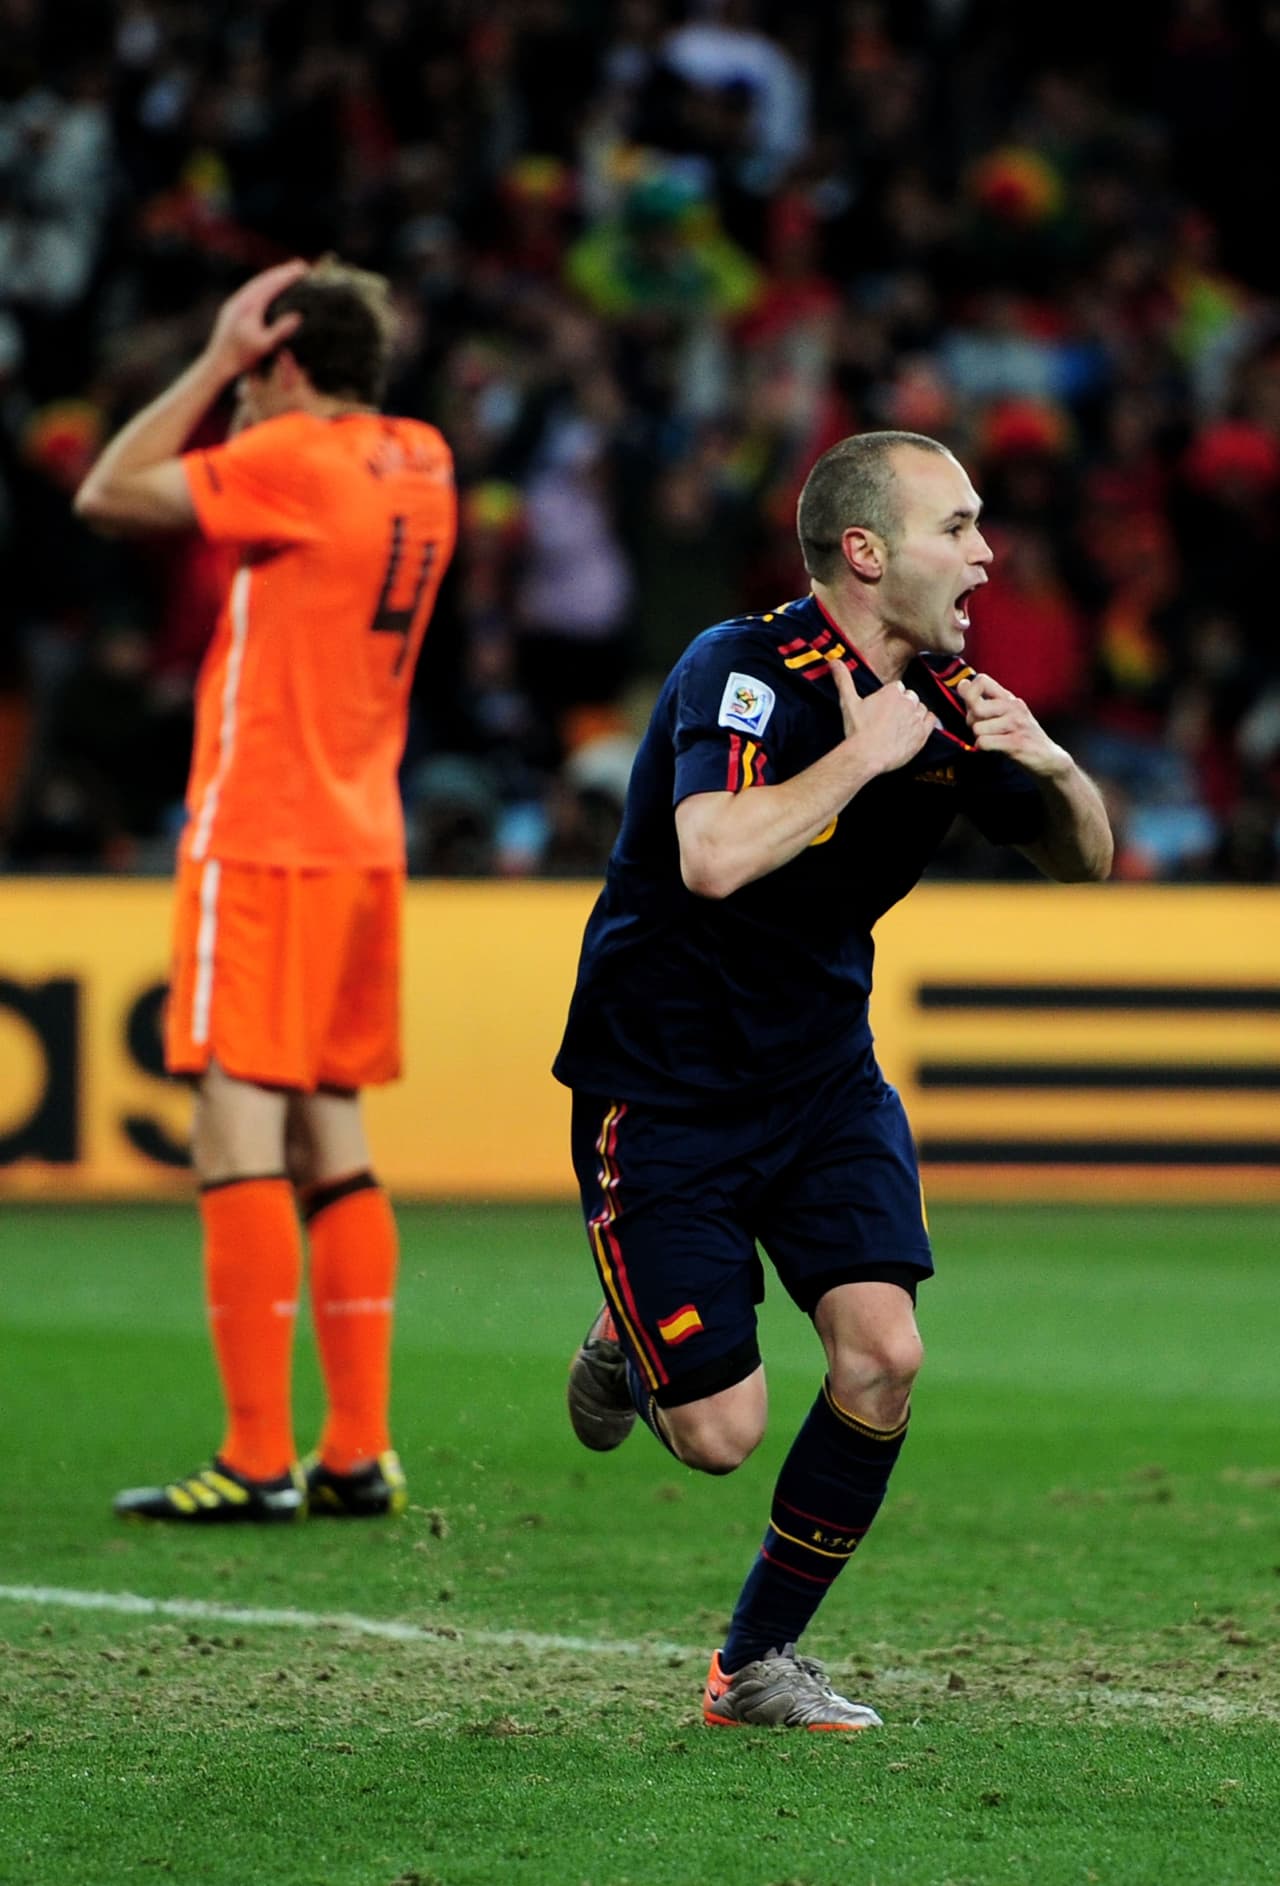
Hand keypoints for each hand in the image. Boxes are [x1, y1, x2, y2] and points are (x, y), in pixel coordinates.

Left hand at [204, 259, 308, 381]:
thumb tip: (297, 316)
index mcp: (250, 305)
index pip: (272, 284)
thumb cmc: (242, 357)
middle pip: (264, 279)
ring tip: (287, 273)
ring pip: (256, 283)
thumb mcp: (264, 346)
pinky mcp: (231, 308)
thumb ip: (280, 330)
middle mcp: (241, 299)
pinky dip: (263, 285)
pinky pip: (250, 290)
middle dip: (282, 271)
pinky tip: (268, 288)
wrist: (218, 362)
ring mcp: (235, 302)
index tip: (303, 269)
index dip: (288, 275)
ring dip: (272, 276)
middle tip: (299, 265)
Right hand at [831, 657, 936, 775]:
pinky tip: (915, 728)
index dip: (890, 697)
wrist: (867, 755)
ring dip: (914, 713)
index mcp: (892, 692)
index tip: (883, 707)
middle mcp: (907, 701)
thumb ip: (843, 680)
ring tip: (901, 725)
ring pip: (921, 708)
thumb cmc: (857, 731)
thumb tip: (834, 661)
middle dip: (902, 705)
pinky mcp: (923, 733)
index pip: (897, 687)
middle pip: (910, 696)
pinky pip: (931, 720)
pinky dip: (925, 722)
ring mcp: (916, 717)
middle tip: (890, 718)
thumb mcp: (848, 702)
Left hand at [955, 673, 1069, 777]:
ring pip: (977, 728)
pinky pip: (984, 742)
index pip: (982, 680)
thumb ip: (983, 700)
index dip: (969, 692)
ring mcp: (1017, 724)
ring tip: (992, 740)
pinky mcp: (1016, 742)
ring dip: (979, 737)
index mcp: (1009, 698)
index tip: (971, 706)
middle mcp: (1014, 707)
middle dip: (971, 721)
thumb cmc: (1020, 735)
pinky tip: (993, 748)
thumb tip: (962, 684)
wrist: (1047, 758)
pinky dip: (983, 747)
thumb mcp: (1004, 714)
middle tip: (982, 729)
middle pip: (975, 706)